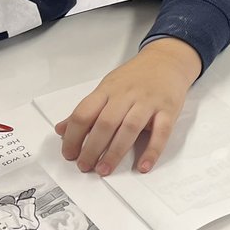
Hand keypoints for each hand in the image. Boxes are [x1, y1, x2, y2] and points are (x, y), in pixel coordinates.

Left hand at [56, 38, 201, 175]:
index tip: (69, 154)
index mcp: (107, 90)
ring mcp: (148, 101)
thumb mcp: (107, 88)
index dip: (73, 136)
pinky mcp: (168, 109)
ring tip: (105, 170)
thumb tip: (61, 130)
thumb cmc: (135, 77)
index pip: (84, 113)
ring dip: (115, 152)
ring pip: (130, 128)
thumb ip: (86, 110)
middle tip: (85, 166)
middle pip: (105, 123)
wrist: (167, 60)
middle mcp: (126, 95)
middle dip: (92, 148)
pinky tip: (143, 166)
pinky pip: (161, 132)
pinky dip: (152, 150)